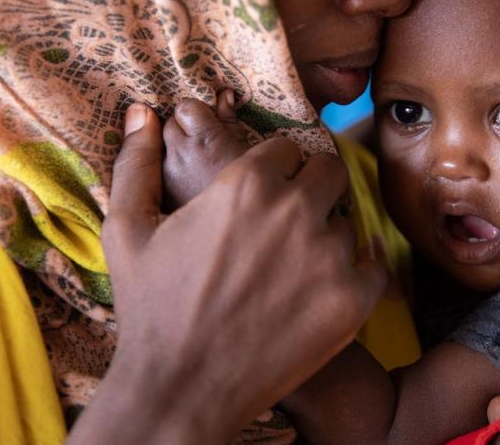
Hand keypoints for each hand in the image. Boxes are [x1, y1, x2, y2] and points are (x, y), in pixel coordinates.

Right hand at [69, 104, 386, 444]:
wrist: (182, 388)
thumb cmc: (150, 307)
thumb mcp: (127, 230)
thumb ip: (135, 164)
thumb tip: (144, 111)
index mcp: (245, 183)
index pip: (287, 149)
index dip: (274, 171)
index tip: (263, 195)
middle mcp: (294, 209)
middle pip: (329, 173)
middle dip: (311, 190)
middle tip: (288, 224)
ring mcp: (328, 255)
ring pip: (346, 224)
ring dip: (326, 239)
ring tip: (292, 271)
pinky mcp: (353, 299)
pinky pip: (372, 267)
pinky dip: (353, 279)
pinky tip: (319, 295)